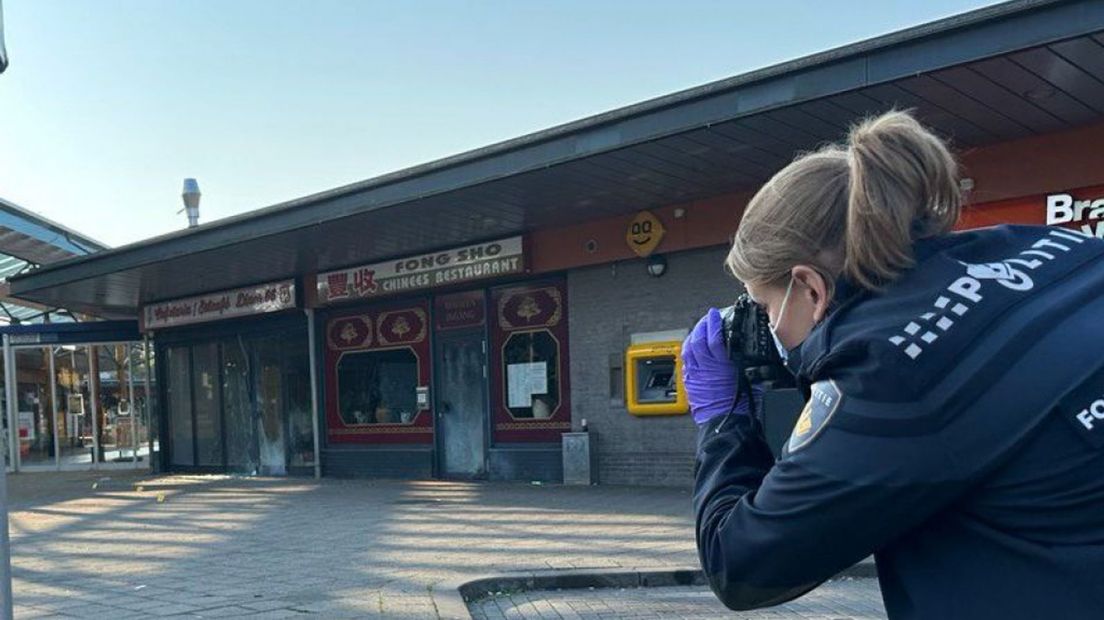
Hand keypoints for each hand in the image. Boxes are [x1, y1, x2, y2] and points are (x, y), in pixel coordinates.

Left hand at [682, 308, 749, 424]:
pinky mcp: (690, 382)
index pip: (713, 338)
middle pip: (698, 340)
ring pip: (689, 349)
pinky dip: (689, 350)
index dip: (714, 323)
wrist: (726, 424)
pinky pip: (686, 361)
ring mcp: (695, 375)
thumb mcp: (751, 379)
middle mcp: (705, 369)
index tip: (716, 314)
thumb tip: (749, 350)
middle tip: (708, 318)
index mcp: (722, 367)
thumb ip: (748, 362)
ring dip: (694, 335)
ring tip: (700, 328)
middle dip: (702, 325)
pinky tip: (693, 347)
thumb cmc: (740, 407)